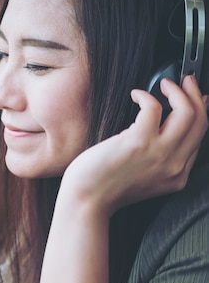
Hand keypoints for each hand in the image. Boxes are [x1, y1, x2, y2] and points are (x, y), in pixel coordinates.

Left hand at [62, 75, 207, 215]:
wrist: (86, 202)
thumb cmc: (103, 187)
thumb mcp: (142, 176)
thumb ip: (156, 157)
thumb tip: (159, 126)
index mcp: (176, 175)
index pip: (199, 137)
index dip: (201, 112)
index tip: (198, 98)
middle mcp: (174, 166)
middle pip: (200, 122)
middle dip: (196, 94)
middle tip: (187, 80)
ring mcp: (159, 154)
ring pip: (187, 112)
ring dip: (178, 91)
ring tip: (165, 83)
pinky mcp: (139, 142)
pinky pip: (153, 107)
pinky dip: (145, 95)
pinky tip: (135, 95)